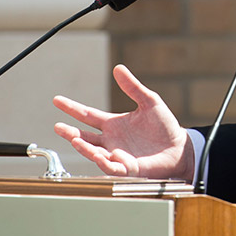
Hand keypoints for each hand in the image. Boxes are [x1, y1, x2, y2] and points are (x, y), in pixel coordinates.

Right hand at [53, 64, 194, 181]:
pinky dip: (105, 162)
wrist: (179, 147)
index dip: (72, 108)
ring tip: (74, 139)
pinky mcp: (128, 168)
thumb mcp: (149, 101)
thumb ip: (132, 87)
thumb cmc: (164, 126)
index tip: (57, 100)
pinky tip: (99, 155)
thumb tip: (118, 68)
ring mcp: (117, 155)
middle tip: (58, 127)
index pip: (88, 115)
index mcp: (114, 124)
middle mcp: (111, 141)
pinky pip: (112, 167)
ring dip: (84, 148)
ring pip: (94, 153)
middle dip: (70, 132)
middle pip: (85, 136)